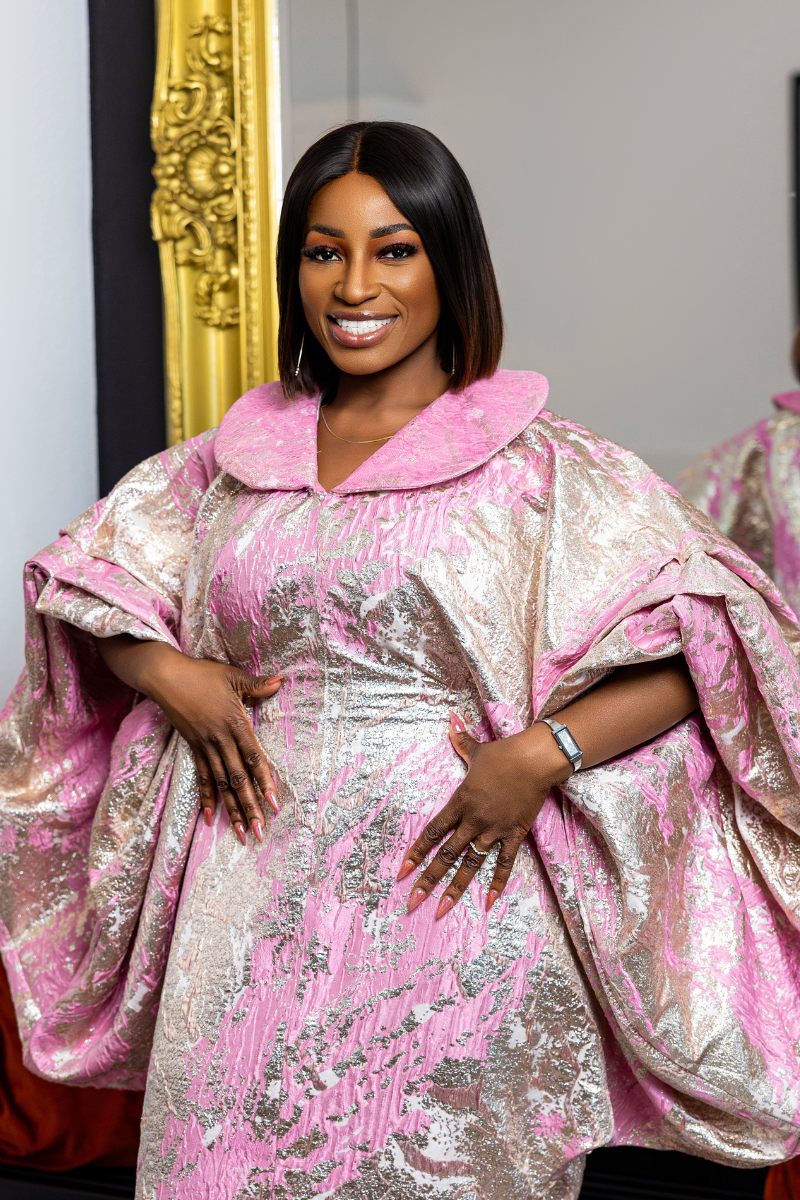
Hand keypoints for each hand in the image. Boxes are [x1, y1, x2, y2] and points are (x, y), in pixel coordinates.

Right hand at [95, 637, 281, 843]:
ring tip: (242, 834)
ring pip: (222, 784)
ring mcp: (205, 747)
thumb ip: (257, 685)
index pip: (253, 758)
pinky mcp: (193, 748)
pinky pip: (201, 778)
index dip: (265, 781)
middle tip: (260, 832)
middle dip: (250, 807)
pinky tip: (212, 818)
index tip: (274, 803)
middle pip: (238, 779)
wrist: (166, 677)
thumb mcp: (232, 676)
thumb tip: (280, 681)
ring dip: (233, 809)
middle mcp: (220, 740)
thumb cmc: (202, 674)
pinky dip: (207, 798)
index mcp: (234, 724)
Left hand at [397, 713, 571, 918]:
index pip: (433, 833)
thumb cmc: (504, 754)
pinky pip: (503, 864)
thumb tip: (450, 722)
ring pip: (470, 865)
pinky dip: (496, 883)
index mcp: (460, 802)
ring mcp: (494, 830)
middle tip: (412, 901)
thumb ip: (460, 741)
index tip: (402, 871)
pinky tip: (488, 903)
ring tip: (441, 909)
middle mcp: (473, 821)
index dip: (416, 853)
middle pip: (446, 855)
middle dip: (428, 879)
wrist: (535, 760)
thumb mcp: (477, 749)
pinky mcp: (514, 835)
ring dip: (456, 888)